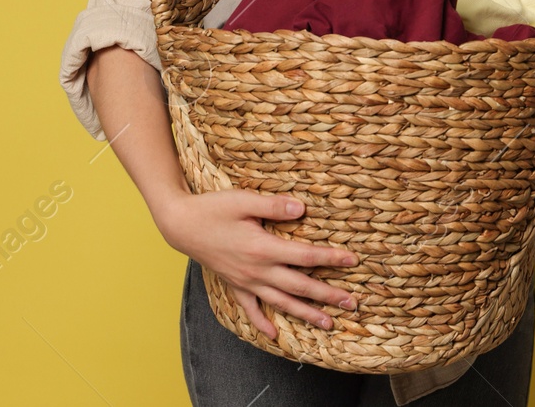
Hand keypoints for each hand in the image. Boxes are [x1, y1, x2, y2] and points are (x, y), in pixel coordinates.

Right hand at [156, 189, 361, 339]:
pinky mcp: (234, 284)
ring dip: (305, 314)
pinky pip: (250, 309)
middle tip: (351, 304)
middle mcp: (257, 271)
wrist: (181, 225)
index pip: (305, 257)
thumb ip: (274, 206)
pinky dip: (262, 322)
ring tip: (327, 324)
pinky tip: (274, 335)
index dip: (331, 258)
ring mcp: (245, 281)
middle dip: (327, 296)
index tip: (353, 260)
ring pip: (281, 302)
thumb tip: (302, 208)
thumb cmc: (213, 209)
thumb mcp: (244, 200)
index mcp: (263, 248)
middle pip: (300, 286)